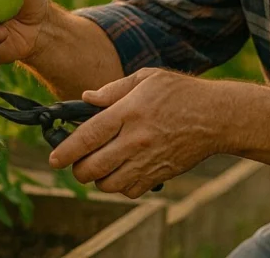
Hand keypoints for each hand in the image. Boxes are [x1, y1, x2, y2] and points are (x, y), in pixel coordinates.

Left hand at [48, 68, 221, 198]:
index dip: (66, 149)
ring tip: (100, 165)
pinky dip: (120, 185)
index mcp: (130, 112)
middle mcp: (136, 139)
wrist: (216, 117)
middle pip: (92, 167)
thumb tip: (86, 99)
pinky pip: (129, 191)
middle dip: (77, 168)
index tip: (54, 158)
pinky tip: (122, 170)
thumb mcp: (147, 78)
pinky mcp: (159, 174)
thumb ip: (113, 89)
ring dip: (98, 178)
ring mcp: (148, 160)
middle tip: (76, 161)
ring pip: (108, 184)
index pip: (88, 136)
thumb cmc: (181, 93)